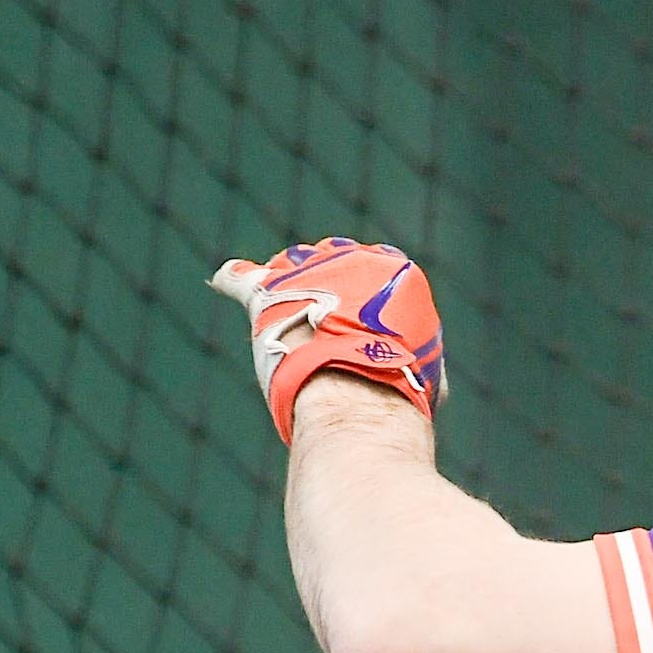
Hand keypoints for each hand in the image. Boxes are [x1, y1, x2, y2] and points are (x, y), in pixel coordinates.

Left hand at [208, 237, 445, 440]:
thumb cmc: (397, 386)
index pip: (374, 262)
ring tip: (284, 306)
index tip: (360, 309)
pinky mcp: (264, 293)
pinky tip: (227, 281)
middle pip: (328, 259)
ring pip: (287, 265)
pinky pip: (240, 277)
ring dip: (286, 284)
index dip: (364, 287)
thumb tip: (413, 376)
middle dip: (324, 281)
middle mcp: (347, 259)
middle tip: (321, 311)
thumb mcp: (424, 369)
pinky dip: (233, 279)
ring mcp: (302, 273)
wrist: (357, 394)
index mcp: (393, 270)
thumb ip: (410, 356)